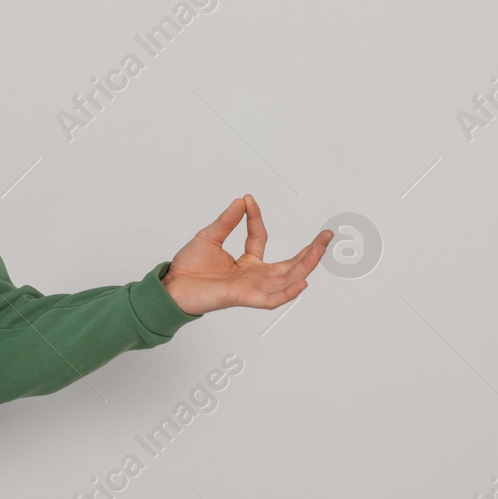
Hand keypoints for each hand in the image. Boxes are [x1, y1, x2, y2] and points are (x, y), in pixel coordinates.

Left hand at [161, 194, 332, 315]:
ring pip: (287, 278)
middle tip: (326, 235)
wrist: (171, 285)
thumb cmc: (188, 267)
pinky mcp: (244, 297)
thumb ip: (227, 221)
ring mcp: (251, 287)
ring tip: (320, 248)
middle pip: (290, 265)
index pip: (260, 238)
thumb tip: (242, 201)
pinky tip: (302, 281)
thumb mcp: (209, 237)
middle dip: (311, 251)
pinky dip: (288, 292)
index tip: (249, 200)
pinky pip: (271, 298)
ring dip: (306, 264)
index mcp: (246, 263)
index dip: (256, 218)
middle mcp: (254, 276)